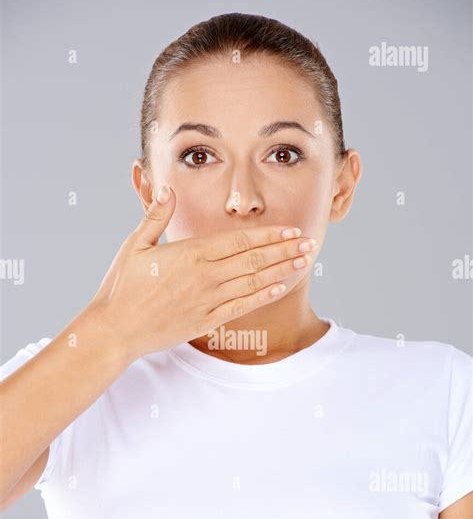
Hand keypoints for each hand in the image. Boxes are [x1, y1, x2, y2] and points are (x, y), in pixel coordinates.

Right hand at [87, 186, 317, 360]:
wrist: (115, 330)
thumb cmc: (121, 287)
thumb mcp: (135, 245)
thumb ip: (156, 216)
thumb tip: (167, 189)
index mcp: (191, 254)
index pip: (240, 240)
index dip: (269, 235)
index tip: (291, 231)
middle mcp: (206, 277)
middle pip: (254, 260)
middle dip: (285, 251)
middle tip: (310, 243)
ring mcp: (208, 300)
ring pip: (254, 283)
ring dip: (281, 271)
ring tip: (304, 262)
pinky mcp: (206, 321)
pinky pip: (242, 307)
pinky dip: (263, 297)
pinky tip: (280, 288)